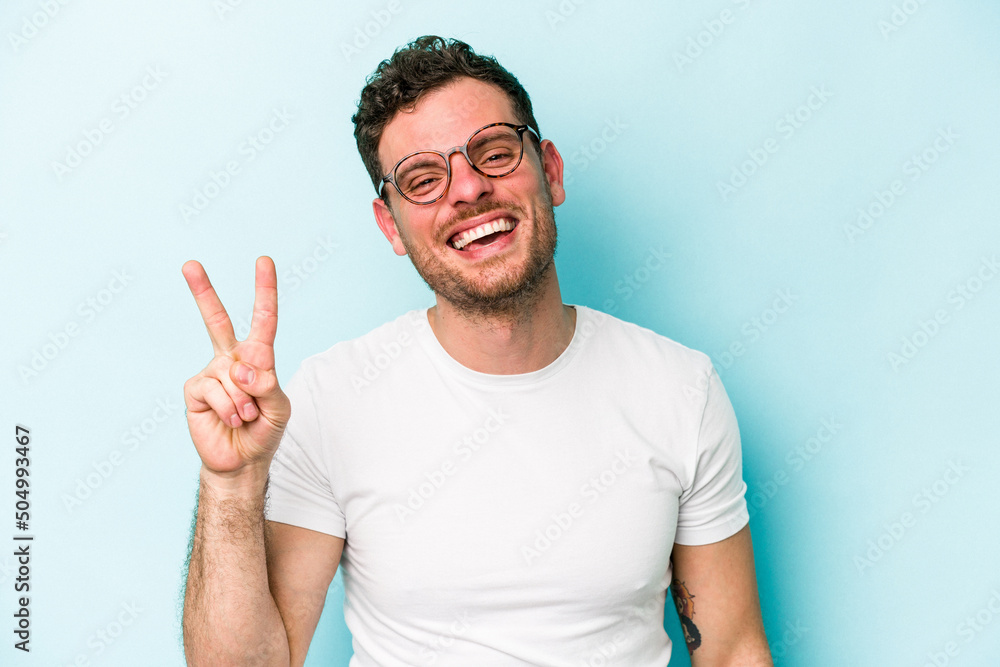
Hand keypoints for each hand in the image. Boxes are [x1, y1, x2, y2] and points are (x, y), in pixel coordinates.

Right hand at [182, 256, 290, 478]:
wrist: (242, 461)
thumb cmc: (264, 430)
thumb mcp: (279, 408)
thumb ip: (268, 385)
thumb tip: (243, 367)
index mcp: (257, 358)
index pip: (263, 320)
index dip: (265, 291)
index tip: (264, 261)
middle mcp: (232, 359)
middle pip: (217, 321)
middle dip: (203, 292)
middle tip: (190, 264)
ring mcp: (211, 373)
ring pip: (231, 375)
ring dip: (244, 402)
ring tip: (246, 417)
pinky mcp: (195, 390)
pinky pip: (215, 391)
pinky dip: (229, 409)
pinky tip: (231, 420)